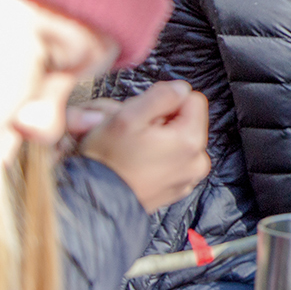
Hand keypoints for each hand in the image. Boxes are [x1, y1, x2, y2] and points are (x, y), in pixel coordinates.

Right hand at [73, 81, 210, 211]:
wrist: (93, 200)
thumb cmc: (106, 161)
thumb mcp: (127, 117)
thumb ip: (161, 95)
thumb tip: (181, 89)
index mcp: (191, 141)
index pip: (193, 99)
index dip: (166, 102)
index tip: (145, 116)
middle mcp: (197, 162)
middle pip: (185, 121)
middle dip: (161, 120)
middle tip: (134, 133)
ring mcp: (188, 178)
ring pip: (177, 139)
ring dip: (157, 138)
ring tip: (133, 148)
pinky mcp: (176, 188)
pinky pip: (172, 160)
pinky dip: (157, 156)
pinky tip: (137, 162)